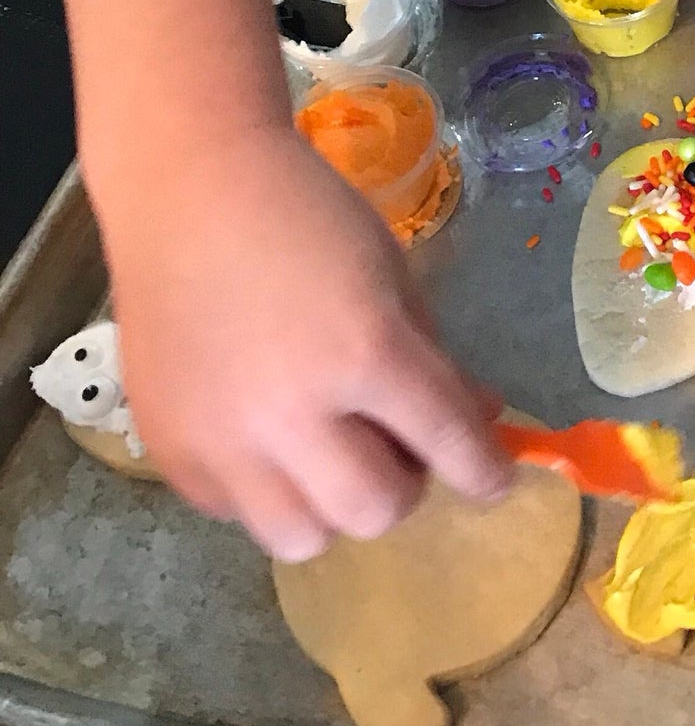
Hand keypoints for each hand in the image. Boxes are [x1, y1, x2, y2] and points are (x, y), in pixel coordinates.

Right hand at [102, 124, 511, 560]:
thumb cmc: (305, 215)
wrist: (187, 188)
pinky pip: (234, 513)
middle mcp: (292, 414)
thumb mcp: (391, 275)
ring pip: (301, 538)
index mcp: (364, 353)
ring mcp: (222, 442)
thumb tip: (477, 421)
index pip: (447, 444)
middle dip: (403, 484)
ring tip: (325, 449)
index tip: (493, 481)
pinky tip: (262, 432)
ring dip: (330, 504)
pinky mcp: (169, 450)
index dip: (483, 472)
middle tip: (394, 443)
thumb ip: (433, 357)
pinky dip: (263, 488)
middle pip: (374, 513)